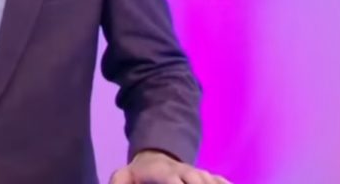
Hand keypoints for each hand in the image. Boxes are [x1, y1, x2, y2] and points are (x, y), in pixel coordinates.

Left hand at [109, 150, 231, 183]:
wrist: (154, 157)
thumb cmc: (138, 175)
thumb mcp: (122, 177)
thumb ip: (118, 182)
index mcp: (163, 171)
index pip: (173, 181)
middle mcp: (184, 170)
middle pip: (197, 180)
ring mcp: (198, 173)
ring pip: (211, 180)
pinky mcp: (208, 177)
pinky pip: (222, 181)